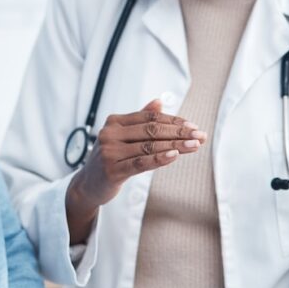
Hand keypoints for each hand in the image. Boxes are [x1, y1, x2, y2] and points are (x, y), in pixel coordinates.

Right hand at [66, 100, 205, 243]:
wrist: (88, 185)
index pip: (149, 117)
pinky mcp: (112, 170)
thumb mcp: (123, 137)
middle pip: (151, 130)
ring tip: (195, 146)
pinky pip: (140, 162)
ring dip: (175, 146)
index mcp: (114, 121)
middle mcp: (110, 133)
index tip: (193, 126)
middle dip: (179, 133)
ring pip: (149, 146)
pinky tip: (175, 156)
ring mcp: (110, 152)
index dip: (173, 120)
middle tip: (200, 135)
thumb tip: (158, 102)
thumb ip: (139, 120)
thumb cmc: (111, 159)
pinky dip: (159, 158)